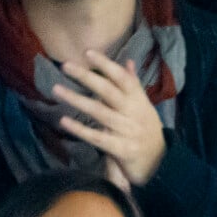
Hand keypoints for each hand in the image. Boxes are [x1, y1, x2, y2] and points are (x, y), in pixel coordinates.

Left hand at [52, 50, 165, 185]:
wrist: (160, 163)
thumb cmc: (144, 131)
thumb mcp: (142, 107)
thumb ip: (133, 85)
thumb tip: (127, 62)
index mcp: (139, 100)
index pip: (122, 78)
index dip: (106, 64)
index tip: (88, 52)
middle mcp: (134, 112)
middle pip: (108, 91)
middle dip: (87, 77)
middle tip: (66, 65)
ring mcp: (127, 130)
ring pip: (99, 112)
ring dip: (76, 100)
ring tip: (56, 89)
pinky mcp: (121, 149)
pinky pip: (97, 137)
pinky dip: (80, 129)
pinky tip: (64, 121)